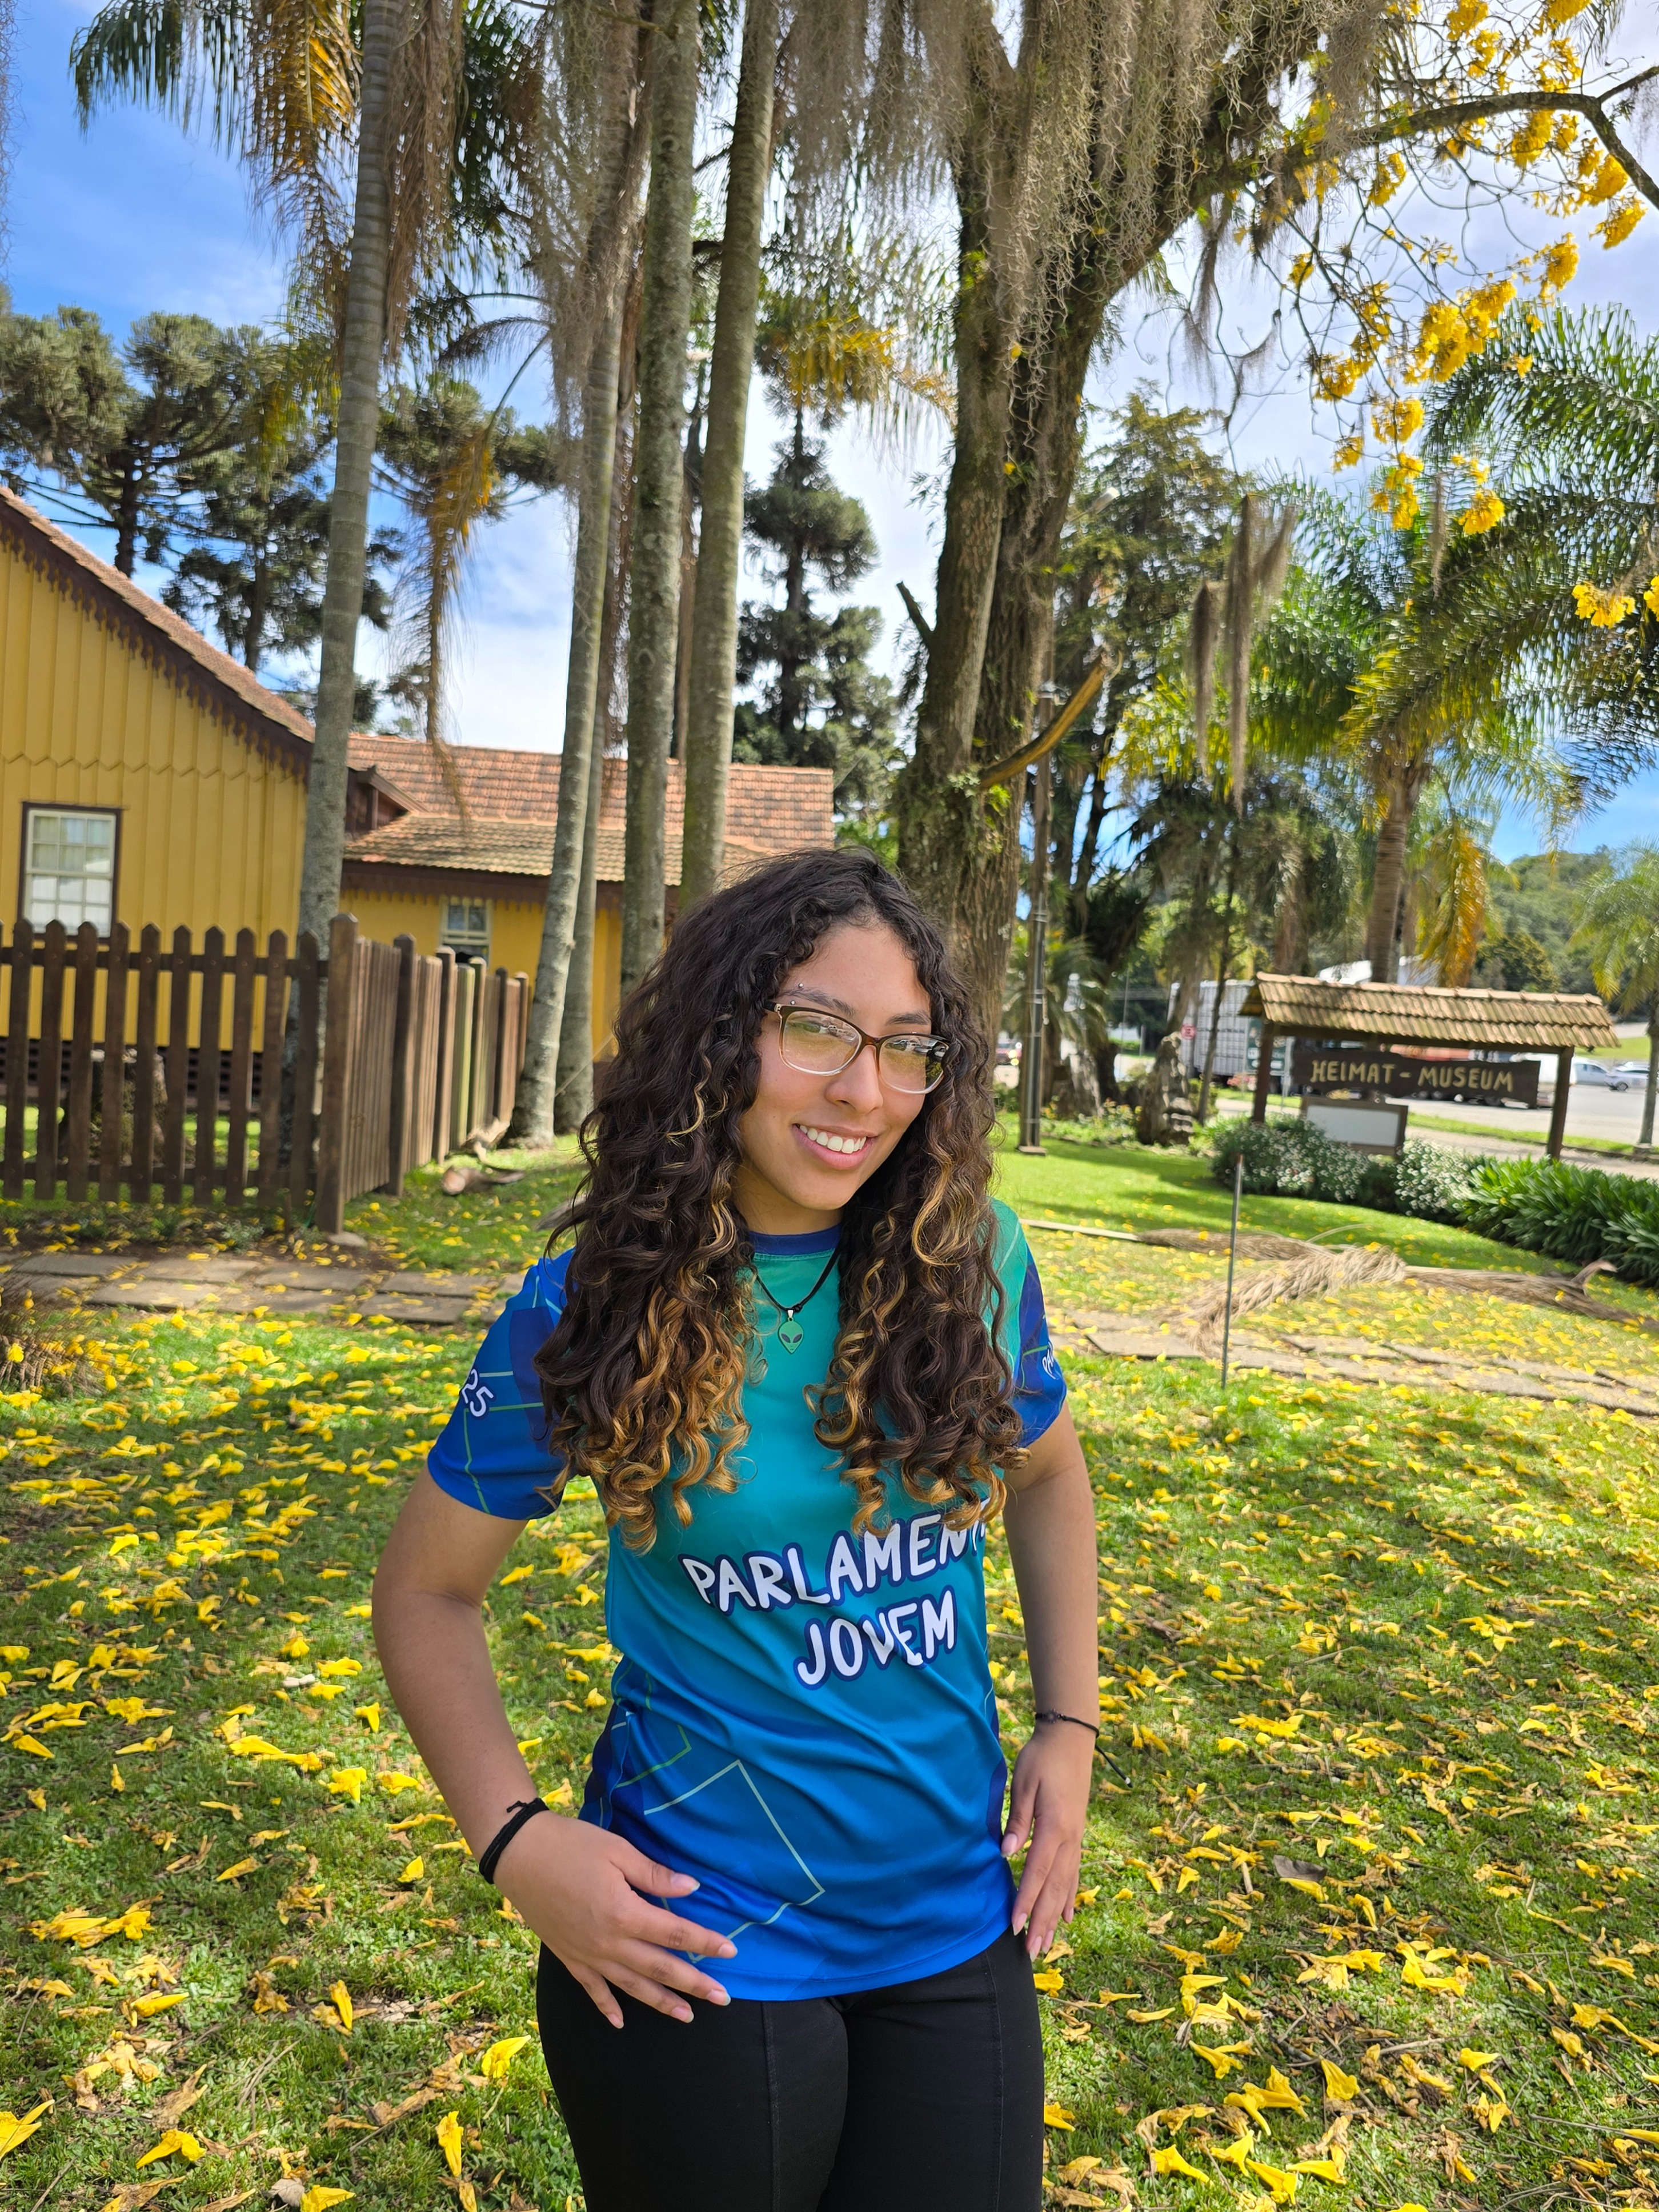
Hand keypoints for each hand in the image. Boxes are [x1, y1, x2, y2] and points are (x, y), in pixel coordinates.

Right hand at [494, 1811, 736, 2027]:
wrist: (520, 1855)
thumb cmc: (572, 1845)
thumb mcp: (618, 1851)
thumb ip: (654, 1875)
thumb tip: (692, 1888)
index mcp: (625, 1913)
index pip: (675, 1933)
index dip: (705, 1942)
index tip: (732, 1952)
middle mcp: (609, 1943)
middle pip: (660, 1968)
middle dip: (694, 1984)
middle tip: (723, 1998)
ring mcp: (587, 1955)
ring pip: (632, 1987)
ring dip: (661, 2003)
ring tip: (687, 2017)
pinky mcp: (568, 1958)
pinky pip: (592, 1991)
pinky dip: (606, 2009)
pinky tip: (620, 2024)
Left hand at [1001, 1721, 1092, 1956]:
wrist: (1071, 1739)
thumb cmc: (1042, 1758)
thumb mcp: (1024, 1782)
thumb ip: (1017, 1819)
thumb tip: (1006, 1852)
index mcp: (1055, 1825)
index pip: (1037, 1870)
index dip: (1026, 1899)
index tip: (1015, 1925)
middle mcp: (1070, 1838)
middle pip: (1055, 1887)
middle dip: (1043, 1920)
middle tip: (1031, 1951)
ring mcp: (1077, 1839)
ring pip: (1066, 1886)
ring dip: (1056, 1917)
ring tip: (1047, 1945)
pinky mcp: (1078, 1836)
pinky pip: (1075, 1874)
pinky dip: (1071, 1897)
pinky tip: (1068, 1917)